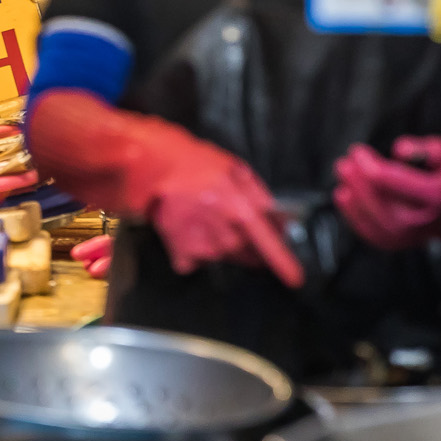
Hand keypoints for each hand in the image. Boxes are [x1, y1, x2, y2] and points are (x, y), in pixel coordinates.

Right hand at [26, 88, 303, 289]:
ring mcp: (203, 248)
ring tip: (202, 219)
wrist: (145, 167)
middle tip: (228, 220)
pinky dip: (193, 251)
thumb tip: (278, 219)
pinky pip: (196, 261)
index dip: (285, 265)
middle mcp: (226, 235)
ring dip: (220, 244)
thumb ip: (259, 195)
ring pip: (224, 257)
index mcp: (243, 212)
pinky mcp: (182, 255)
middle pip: (249, 255)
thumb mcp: (233, 168)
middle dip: (247, 244)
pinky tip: (185, 231)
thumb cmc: (190, 161)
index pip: (271, 247)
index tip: (295, 280)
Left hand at [334, 125, 440, 249]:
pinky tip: (344, 194)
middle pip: (380, 203)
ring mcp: (410, 237)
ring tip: (343, 174)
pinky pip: (369, 232)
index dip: (369, 165)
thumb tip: (399, 149)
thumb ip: (428, 148)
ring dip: (352, 195)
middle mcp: (425, 222)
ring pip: (372, 220)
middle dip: (357, 181)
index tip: (357, 151)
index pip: (395, 183)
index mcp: (439, 197)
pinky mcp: (396, 243)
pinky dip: (352, 213)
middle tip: (343, 162)